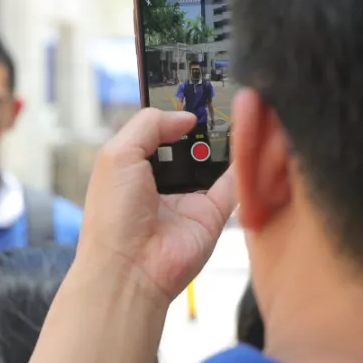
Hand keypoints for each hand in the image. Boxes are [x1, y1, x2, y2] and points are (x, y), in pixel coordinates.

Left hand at [78, 108, 236, 305]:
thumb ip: (150, 125)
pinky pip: (234, 185)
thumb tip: (185, 117)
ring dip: (225, 142)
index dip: (173, 113)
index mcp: (134, 166)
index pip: (159, 131)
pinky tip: (249, 143)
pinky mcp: (212, 215)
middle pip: (190, 144)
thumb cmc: (112, 217)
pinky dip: (244, 166)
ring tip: (236, 115)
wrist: (129, 268)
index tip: (192, 94)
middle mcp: (163, 181)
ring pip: (215, 161)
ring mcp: (189, 198)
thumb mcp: (118, 154)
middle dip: (204, 124)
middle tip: (219, 101)